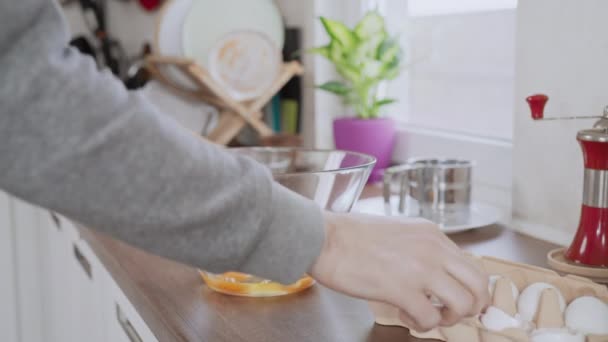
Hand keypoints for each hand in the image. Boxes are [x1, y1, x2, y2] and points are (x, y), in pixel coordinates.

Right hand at [309, 212, 489, 331]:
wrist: (323, 237)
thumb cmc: (350, 235)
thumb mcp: (398, 230)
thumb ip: (420, 247)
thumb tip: (431, 270)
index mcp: (431, 234)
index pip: (469, 263)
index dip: (468, 287)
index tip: (458, 299)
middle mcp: (432, 249)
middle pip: (478, 283)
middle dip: (473, 306)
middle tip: (454, 314)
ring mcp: (420, 269)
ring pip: (463, 304)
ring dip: (449, 318)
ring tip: (429, 316)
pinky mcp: (401, 290)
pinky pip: (430, 319)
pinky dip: (421, 325)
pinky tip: (404, 315)